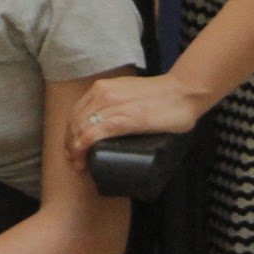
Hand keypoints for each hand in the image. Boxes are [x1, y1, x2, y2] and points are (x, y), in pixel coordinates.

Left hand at [65, 72, 207, 163]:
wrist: (183, 92)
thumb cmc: (161, 97)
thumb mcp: (129, 95)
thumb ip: (115, 106)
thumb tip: (105, 128)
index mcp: (102, 88)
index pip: (76, 112)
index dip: (70, 132)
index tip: (72, 148)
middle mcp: (103, 94)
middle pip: (75, 122)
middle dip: (69, 144)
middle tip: (74, 161)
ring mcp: (113, 105)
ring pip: (81, 128)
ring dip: (75, 149)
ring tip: (79, 164)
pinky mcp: (125, 119)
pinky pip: (95, 132)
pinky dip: (84, 146)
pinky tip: (82, 156)